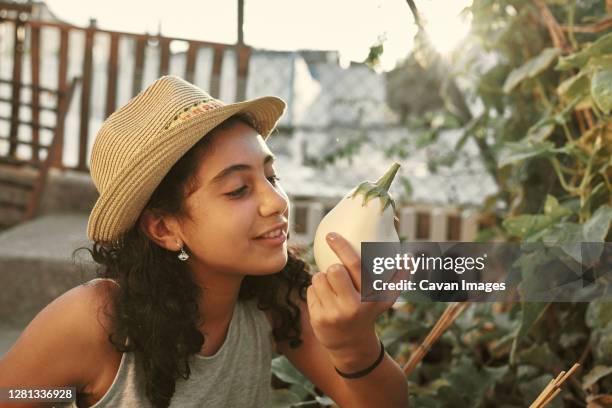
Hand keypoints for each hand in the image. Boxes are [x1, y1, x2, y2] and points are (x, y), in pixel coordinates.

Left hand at [306, 232, 408, 359]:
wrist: (352, 346)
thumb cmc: (369, 312)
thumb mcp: (385, 299)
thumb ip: (399, 278)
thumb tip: (409, 256)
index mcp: (370, 296)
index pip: (354, 265)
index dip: (342, 247)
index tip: (330, 235)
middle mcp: (353, 305)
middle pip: (334, 270)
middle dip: (333, 269)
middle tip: (338, 276)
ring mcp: (335, 313)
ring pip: (319, 278)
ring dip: (323, 280)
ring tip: (333, 291)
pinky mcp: (319, 319)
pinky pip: (311, 291)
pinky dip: (316, 292)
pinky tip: (325, 302)